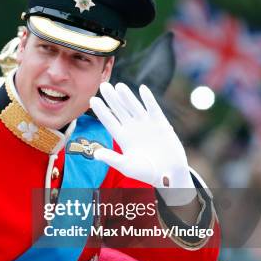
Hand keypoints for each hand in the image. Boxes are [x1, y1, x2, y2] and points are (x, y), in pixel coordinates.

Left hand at [89, 82, 195, 205]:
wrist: (169, 175)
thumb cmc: (146, 172)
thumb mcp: (127, 166)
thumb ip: (112, 159)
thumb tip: (95, 154)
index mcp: (122, 137)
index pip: (109, 121)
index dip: (101, 111)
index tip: (92, 100)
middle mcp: (132, 128)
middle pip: (119, 110)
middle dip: (111, 98)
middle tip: (103, 85)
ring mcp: (146, 125)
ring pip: (134, 107)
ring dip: (127, 96)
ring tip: (118, 86)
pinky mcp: (160, 124)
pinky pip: (153, 109)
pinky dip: (148, 99)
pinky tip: (142, 89)